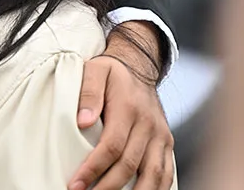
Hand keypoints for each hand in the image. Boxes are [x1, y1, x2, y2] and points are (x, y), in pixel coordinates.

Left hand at [68, 38, 173, 188]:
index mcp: (128, 109)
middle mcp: (148, 125)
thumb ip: (88, 93)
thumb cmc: (111, 72)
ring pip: (153, 175)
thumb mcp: (95, 71)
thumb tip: (82, 121)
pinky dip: (156, 189)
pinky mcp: (167, 143)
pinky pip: (166, 173)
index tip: (76, 184)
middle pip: (130, 166)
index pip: (112, 146)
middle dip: (107, 187)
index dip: (94, 168)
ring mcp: (160, 135)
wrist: (138, 66)